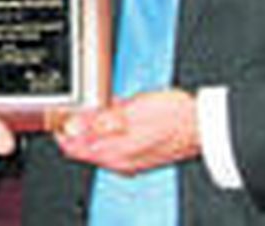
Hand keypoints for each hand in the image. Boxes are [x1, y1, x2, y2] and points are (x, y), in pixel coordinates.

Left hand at [53, 89, 199, 175]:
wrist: (203, 125)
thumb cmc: (174, 117)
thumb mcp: (130, 111)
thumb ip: (99, 120)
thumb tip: (73, 125)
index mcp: (113, 152)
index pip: (72, 148)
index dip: (62, 129)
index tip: (60, 113)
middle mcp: (120, 160)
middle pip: (85, 145)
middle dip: (79, 124)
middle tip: (83, 103)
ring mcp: (131, 158)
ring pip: (101, 141)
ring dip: (97, 123)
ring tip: (103, 104)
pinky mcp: (141, 153)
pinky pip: (117, 140)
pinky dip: (113, 126)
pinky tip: (120, 110)